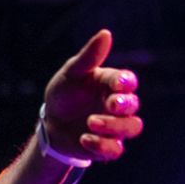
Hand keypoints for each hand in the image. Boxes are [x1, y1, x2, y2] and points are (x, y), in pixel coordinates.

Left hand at [42, 29, 142, 162]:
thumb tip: (106, 33)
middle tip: (110, 104)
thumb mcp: (71, 74)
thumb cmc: (64, 94)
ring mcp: (115, 126)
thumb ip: (88, 57)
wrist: (50, 123)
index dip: (126, 83)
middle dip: (124, 104)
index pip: (128, 82)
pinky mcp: (106, 145)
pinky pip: (116, 150)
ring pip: (132, 128)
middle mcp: (118, 105)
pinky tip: (84, 138)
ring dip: (114, 126)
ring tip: (91, 122)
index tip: (117, 84)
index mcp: (112, 84)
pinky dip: (102, 145)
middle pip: (134, 105)